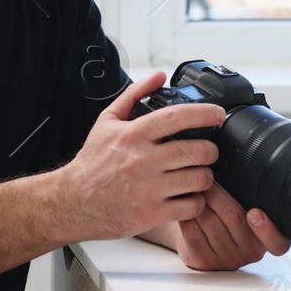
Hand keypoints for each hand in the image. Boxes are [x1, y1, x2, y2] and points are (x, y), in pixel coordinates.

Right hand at [55, 72, 226, 241]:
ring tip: (199, 175)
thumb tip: (159, 77)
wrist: (72, 202)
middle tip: (208, 152)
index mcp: (134, 135)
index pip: (178, 117)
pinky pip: (191, 206)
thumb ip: (134, 94)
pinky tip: (189, 197)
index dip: (205, 113)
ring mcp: (149, 189)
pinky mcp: (152, 213)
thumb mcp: (107, 121)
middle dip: (211, 150)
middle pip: (197, 150)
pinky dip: (197, 202)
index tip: (218, 114)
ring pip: (199, 179)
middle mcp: (143, 160)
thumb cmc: (92, 163)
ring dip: (206, 177)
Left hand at [173, 183, 290, 270]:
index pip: (277, 243)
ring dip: (201, 200)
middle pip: (234, 218)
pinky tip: (186, 203)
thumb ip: (251, 196)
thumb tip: (244, 168)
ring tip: (195, 185)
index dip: (267, 229)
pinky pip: (193, 232)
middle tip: (207, 177)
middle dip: (218, 193)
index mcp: (268, 240)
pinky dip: (188, 213)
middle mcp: (251, 253)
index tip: (255, 213)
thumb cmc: (229, 216)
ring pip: (211, 222)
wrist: (204, 238)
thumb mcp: (248, 206)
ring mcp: (227, 259)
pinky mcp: (204, 261)